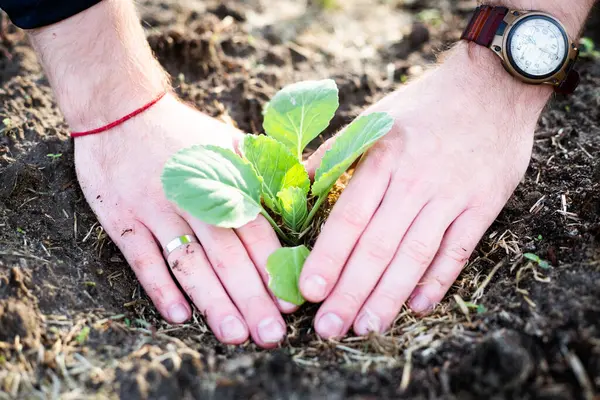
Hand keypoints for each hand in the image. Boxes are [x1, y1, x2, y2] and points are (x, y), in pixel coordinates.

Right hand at [75, 95, 294, 346]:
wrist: (121, 109)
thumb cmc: (186, 133)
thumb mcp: (232, 142)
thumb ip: (267, 170)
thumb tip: (311, 185)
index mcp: (224, 181)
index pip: (256, 232)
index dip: (273, 268)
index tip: (292, 303)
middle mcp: (192, 197)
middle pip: (226, 256)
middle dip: (251, 298)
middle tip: (271, 337)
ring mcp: (155, 210)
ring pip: (188, 263)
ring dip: (212, 301)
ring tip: (234, 335)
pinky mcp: (122, 219)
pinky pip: (142, 259)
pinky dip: (160, 288)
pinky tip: (179, 316)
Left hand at [300, 43, 551, 337]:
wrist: (492, 87)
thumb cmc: (422, 106)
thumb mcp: (373, 119)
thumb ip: (334, 154)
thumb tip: (295, 185)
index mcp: (383, 158)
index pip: (350, 217)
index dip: (329, 256)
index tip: (309, 291)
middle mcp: (416, 180)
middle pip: (379, 246)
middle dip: (352, 290)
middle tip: (329, 329)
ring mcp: (452, 195)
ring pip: (416, 255)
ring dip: (390, 295)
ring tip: (367, 327)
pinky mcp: (484, 205)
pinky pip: (458, 250)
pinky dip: (439, 280)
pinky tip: (418, 306)